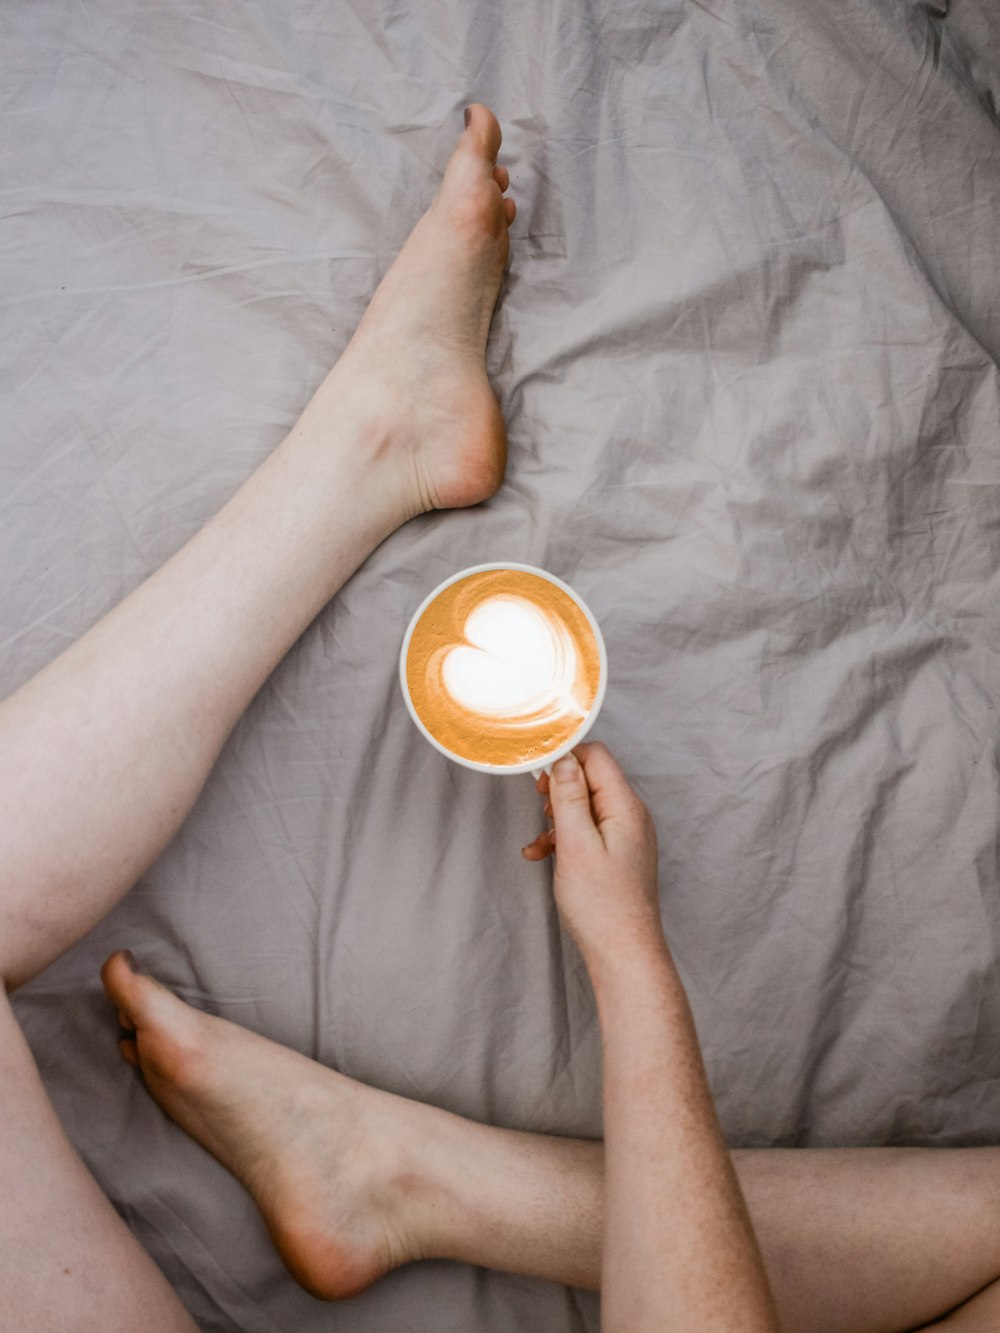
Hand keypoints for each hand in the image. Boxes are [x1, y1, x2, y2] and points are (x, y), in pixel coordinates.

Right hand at [521, 741, 666, 970]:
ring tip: (540, 842)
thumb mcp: (576, 844)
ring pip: (584, 807)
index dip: (564, 759)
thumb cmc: (602, 905)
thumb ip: (569, 797)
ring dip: (557, 818)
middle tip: (539, 808)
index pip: (596, 756)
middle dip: (558, 790)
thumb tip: (563, 759)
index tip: (538, 776)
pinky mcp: (617, 854)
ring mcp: (625, 836)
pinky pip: (587, 832)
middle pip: (590, 779)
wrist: (623, 953)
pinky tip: (542, 857)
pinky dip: (563, 839)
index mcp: (625, 807)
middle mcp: (630, 816)